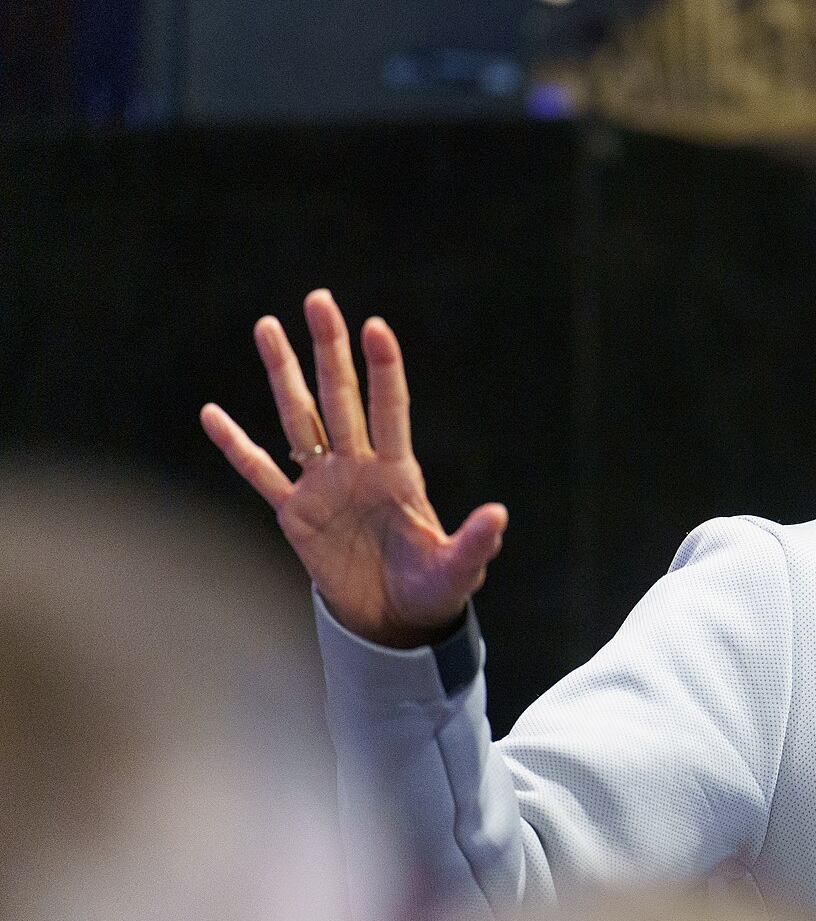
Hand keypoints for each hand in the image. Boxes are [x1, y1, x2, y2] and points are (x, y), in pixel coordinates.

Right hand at [200, 289, 507, 647]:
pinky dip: (236, 446)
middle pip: (339, 396)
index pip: (389, 408)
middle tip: (318, 299)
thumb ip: (474, 542)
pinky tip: (212, 413)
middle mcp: (359, 467)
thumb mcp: (457, 568)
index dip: (383, 369)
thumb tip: (498, 515)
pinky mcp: (295, 515)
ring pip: (298, 417)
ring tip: (267, 326)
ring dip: (282, 374)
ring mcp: (324, 486)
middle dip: (329, 349)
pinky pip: (260, 473)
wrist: (395, 621)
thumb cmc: (432, 591)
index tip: (375, 327)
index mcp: (399, 474)